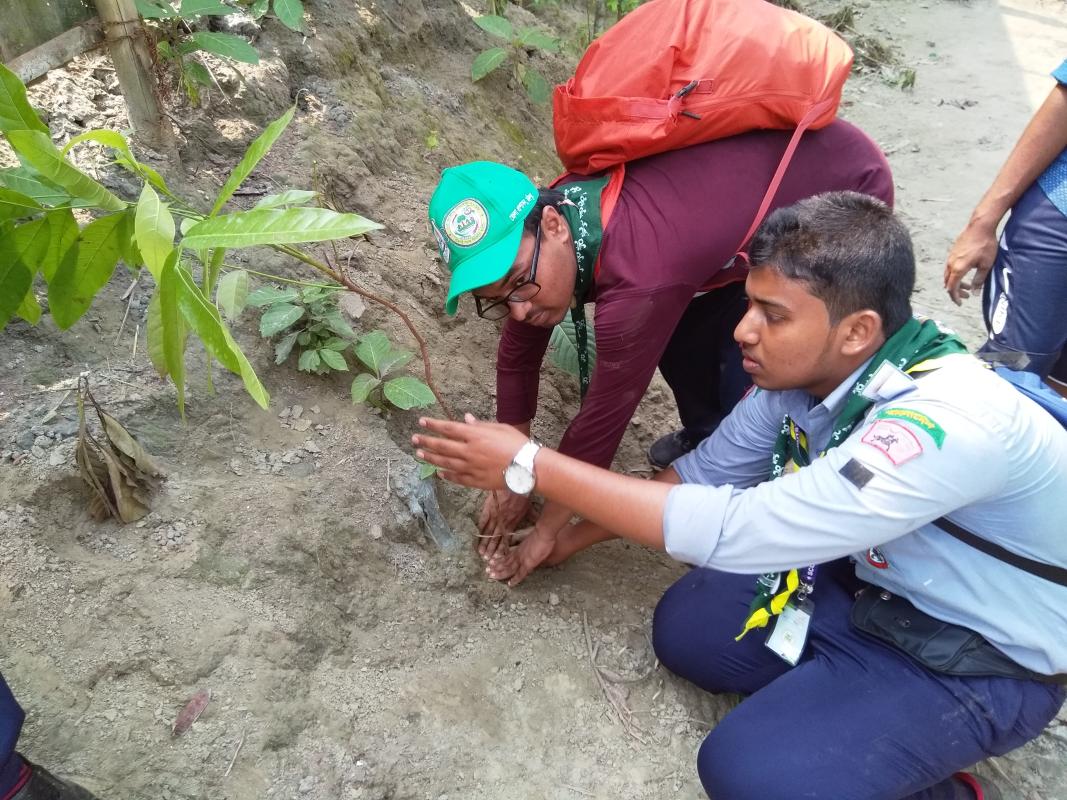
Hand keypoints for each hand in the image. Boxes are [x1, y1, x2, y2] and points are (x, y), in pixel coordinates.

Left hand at [413, 413, 528, 489]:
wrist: (528, 467)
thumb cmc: (517, 443)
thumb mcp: (500, 428)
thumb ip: (480, 425)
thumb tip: (465, 419)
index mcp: (475, 435)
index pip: (448, 428)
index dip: (434, 425)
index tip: (422, 422)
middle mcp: (469, 451)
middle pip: (442, 446)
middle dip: (426, 441)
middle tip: (414, 439)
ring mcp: (471, 467)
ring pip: (445, 462)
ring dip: (431, 458)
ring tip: (420, 454)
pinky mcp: (475, 481)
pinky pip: (456, 478)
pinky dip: (446, 475)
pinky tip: (438, 472)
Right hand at [477, 489, 531, 559]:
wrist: (515, 486)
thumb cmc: (522, 496)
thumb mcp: (528, 508)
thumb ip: (531, 516)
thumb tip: (537, 521)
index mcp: (512, 523)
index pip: (506, 539)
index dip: (502, 548)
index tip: (499, 557)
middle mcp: (503, 523)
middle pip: (496, 539)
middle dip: (492, 550)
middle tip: (487, 560)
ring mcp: (495, 517)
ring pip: (489, 533)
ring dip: (485, 544)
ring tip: (481, 554)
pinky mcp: (488, 510)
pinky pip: (483, 522)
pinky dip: (480, 530)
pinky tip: (477, 538)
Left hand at [486, 525, 557, 586]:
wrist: (544, 532)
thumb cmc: (541, 533)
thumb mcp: (533, 539)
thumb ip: (528, 544)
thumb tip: (528, 546)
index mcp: (520, 548)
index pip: (507, 556)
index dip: (499, 560)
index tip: (491, 562)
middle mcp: (519, 554)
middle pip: (505, 562)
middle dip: (496, 567)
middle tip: (487, 571)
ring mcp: (523, 559)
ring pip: (509, 568)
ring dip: (500, 573)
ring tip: (492, 577)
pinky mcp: (528, 563)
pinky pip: (521, 573)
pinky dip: (515, 579)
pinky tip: (510, 584)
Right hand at [944, 221, 999, 304]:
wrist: (980, 226)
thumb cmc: (985, 245)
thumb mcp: (986, 265)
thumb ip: (979, 280)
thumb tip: (975, 293)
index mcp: (958, 269)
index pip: (952, 288)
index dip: (955, 297)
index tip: (961, 303)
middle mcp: (951, 264)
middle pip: (948, 283)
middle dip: (955, 291)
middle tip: (966, 295)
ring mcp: (950, 257)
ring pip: (948, 275)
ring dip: (955, 283)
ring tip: (967, 285)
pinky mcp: (952, 252)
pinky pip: (949, 268)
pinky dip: (955, 275)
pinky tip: (964, 273)